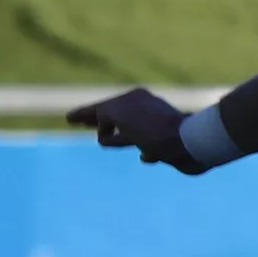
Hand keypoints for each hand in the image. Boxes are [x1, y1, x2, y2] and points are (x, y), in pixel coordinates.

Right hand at [66, 87, 203, 173]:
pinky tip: (144, 157)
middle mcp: (144, 110)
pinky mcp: (168, 145)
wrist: (188, 143)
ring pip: (130, 132)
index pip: (101, 107)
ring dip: (118, 136)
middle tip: (83, 125)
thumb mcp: (120, 116)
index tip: (68, 119)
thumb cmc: (152, 130)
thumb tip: (104, 131)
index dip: (84, 113)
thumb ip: (104, 115)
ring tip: (105, 141)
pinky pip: (149, 147)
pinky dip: (144, 151)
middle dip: (99, 121)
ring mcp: (156, 127)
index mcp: (132, 99)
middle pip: (114, 117)